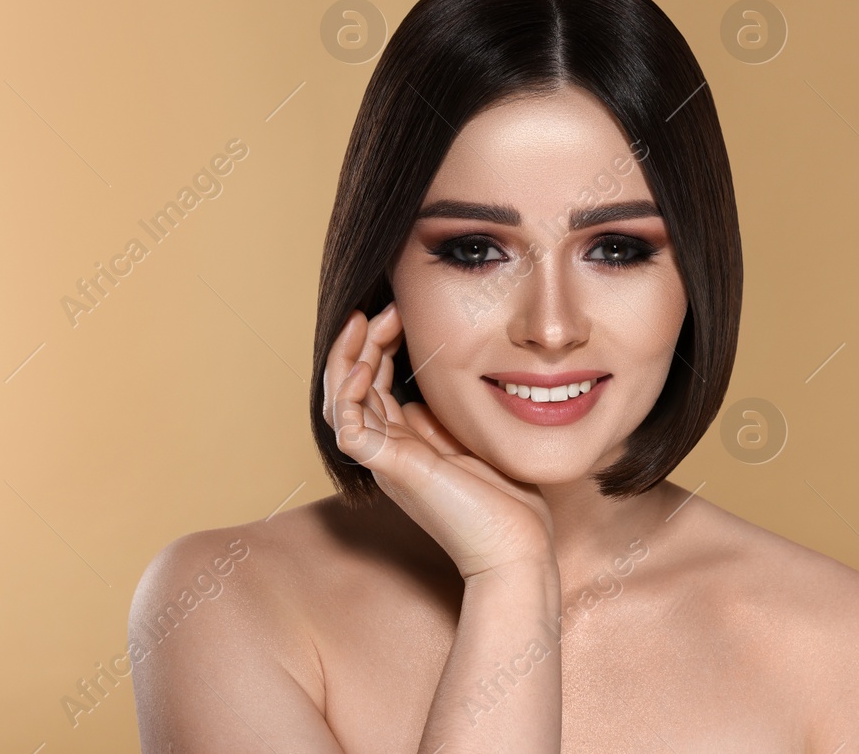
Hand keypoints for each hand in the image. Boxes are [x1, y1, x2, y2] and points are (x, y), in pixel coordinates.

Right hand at [324, 302, 557, 582]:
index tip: (397, 314)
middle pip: (350, 388)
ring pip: (339, 402)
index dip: (378, 348)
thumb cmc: (507, 505)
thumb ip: (443, 422)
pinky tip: (368, 364)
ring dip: (349, 357)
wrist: (518, 550)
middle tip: (381, 309)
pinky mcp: (392, 469)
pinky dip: (350, 392)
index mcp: (404, 447)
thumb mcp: (471, 445)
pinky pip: (348, 427)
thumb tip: (422, 396)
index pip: (372, 388)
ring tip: (367, 321)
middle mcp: (387, 453)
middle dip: (361, 343)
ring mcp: (386, 462)